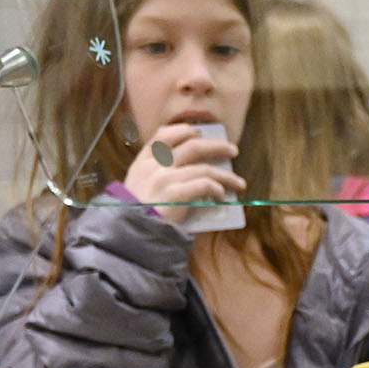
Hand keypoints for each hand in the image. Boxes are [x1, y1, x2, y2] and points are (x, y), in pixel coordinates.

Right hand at [122, 120, 244, 223]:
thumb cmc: (138, 214)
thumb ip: (156, 174)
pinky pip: (204, 185)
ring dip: (226, 175)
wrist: (130, 236)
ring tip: (238, 183)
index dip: (185, 131)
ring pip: (204, 168)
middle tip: (232, 150)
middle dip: (216, 146)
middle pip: (192, 146)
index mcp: (143, 162)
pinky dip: (217, 188)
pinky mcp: (175, 195)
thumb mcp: (139, 187)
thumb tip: (189, 168)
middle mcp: (154, 166)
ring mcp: (164, 179)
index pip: (164, 135)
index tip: (199, 134)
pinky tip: (222, 195)